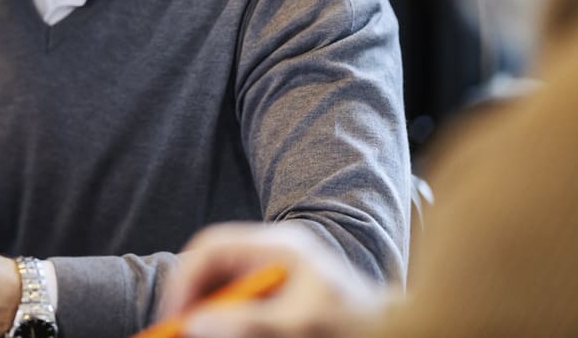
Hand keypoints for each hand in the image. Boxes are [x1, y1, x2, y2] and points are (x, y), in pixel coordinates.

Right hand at [159, 222, 384, 337]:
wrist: (402, 331)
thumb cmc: (355, 325)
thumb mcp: (300, 328)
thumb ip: (249, 325)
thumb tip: (195, 326)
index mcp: (279, 248)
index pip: (212, 248)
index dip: (185, 279)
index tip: (175, 317)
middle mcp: (275, 253)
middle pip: (213, 264)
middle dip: (192, 297)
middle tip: (178, 330)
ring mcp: (280, 269)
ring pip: (225, 282)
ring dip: (209, 309)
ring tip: (200, 333)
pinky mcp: (284, 290)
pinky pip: (242, 297)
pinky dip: (229, 315)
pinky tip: (228, 330)